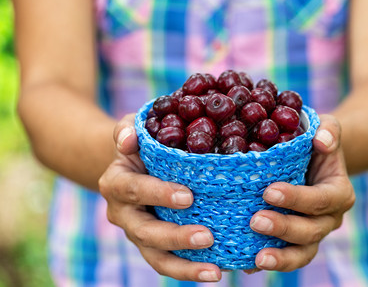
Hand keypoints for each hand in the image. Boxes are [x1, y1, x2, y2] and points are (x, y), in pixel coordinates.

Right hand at [98, 114, 220, 281]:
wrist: (133, 166)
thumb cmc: (140, 144)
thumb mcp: (131, 128)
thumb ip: (127, 130)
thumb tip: (129, 140)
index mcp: (116, 183)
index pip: (134, 189)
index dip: (158, 194)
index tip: (188, 197)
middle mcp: (122, 213)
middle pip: (145, 231)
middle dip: (175, 237)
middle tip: (207, 237)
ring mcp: (137, 233)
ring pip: (156, 257)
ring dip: (184, 266)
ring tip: (214, 272)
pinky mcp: (152, 246)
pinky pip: (168, 263)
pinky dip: (189, 271)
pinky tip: (216, 271)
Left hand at [247, 114, 354, 271]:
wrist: (313, 160)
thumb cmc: (315, 142)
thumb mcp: (326, 127)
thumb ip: (328, 130)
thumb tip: (321, 141)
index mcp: (339, 192)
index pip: (321, 199)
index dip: (297, 199)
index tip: (269, 192)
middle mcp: (329, 218)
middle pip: (311, 230)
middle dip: (284, 228)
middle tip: (255, 221)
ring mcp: (313, 233)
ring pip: (302, 252)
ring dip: (281, 257)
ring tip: (257, 259)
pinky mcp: (296, 242)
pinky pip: (286, 257)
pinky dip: (268, 262)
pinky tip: (246, 266)